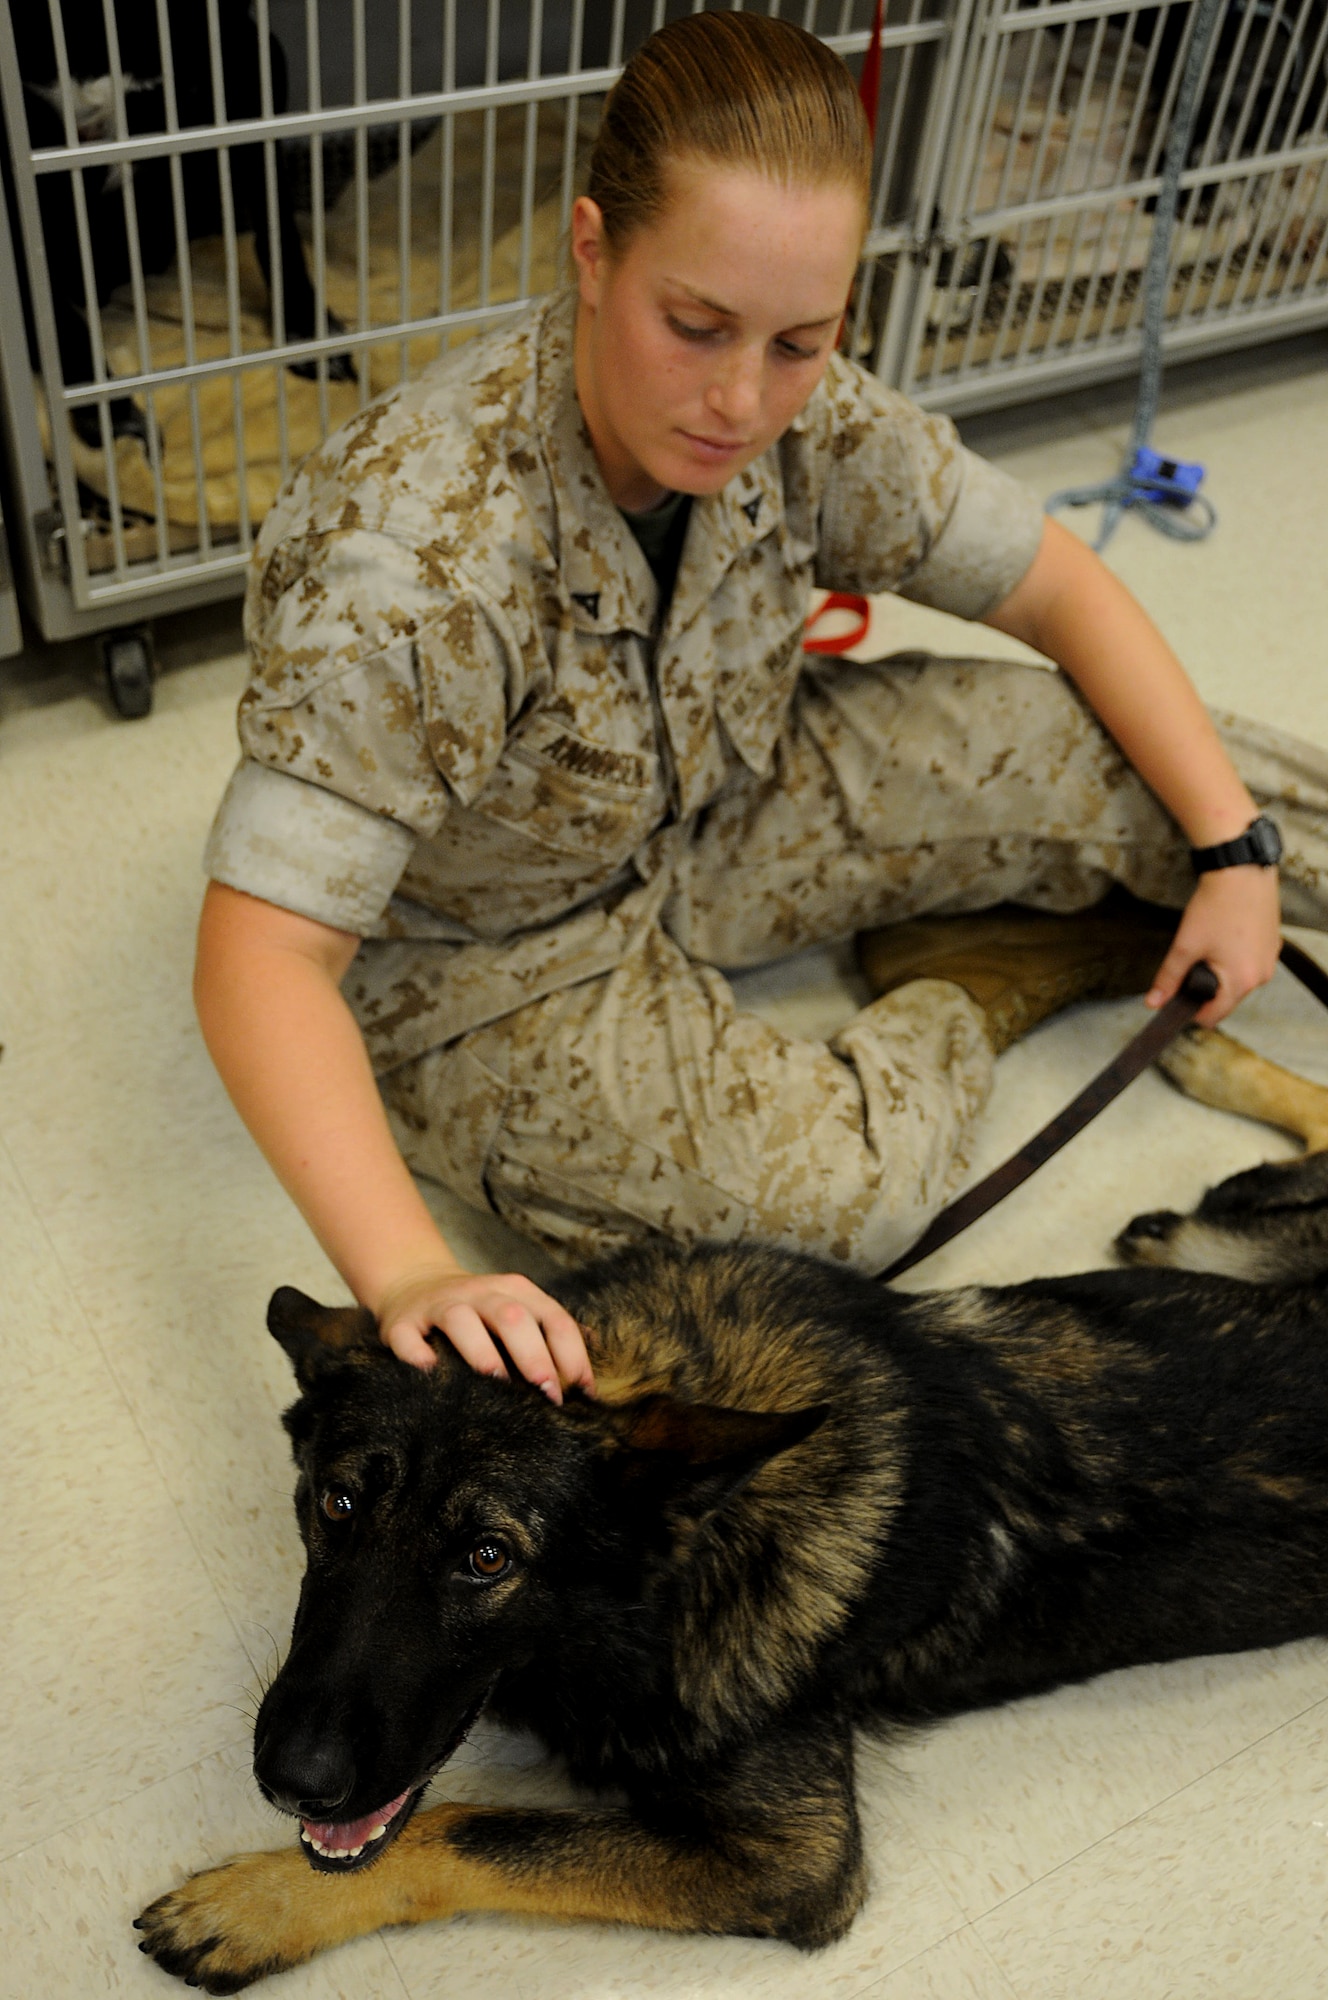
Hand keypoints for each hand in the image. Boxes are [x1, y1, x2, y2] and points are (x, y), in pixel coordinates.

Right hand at [373, 1266, 594, 1402]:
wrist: (413, 1284)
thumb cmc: (478, 1313)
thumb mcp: (518, 1310)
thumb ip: (551, 1334)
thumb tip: (592, 1375)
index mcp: (516, 1292)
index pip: (554, 1318)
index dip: (572, 1355)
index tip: (583, 1393)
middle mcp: (480, 1293)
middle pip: (512, 1316)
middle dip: (534, 1355)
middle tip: (547, 1394)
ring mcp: (440, 1305)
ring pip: (462, 1320)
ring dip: (481, 1351)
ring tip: (496, 1381)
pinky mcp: (401, 1322)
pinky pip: (407, 1337)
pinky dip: (417, 1355)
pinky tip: (429, 1373)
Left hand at [1144, 866, 1281, 1026]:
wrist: (1240, 871)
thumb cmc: (1216, 907)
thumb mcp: (1186, 946)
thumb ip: (1169, 978)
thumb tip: (1153, 1002)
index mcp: (1242, 981)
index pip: (1214, 1015)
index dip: (1192, 1010)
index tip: (1178, 995)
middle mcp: (1262, 975)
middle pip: (1227, 998)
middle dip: (1206, 987)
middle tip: (1190, 961)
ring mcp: (1270, 959)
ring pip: (1238, 979)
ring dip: (1220, 972)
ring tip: (1207, 945)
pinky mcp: (1272, 943)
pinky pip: (1250, 962)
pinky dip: (1235, 957)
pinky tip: (1223, 937)